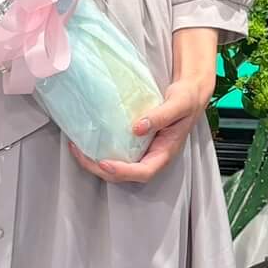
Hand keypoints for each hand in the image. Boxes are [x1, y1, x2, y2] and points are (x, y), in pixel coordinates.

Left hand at [70, 76, 209, 184]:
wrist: (190, 93)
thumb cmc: (188, 99)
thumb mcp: (179, 104)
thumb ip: (161, 116)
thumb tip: (137, 128)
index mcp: (166, 152)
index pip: (144, 172)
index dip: (123, 172)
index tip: (104, 163)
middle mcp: (153, 156)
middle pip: (126, 174)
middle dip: (101, 169)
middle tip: (80, 154)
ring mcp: (144, 150)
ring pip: (119, 166)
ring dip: (96, 163)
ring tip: (77, 149)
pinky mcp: (136, 142)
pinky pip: (118, 153)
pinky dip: (101, 150)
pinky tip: (88, 141)